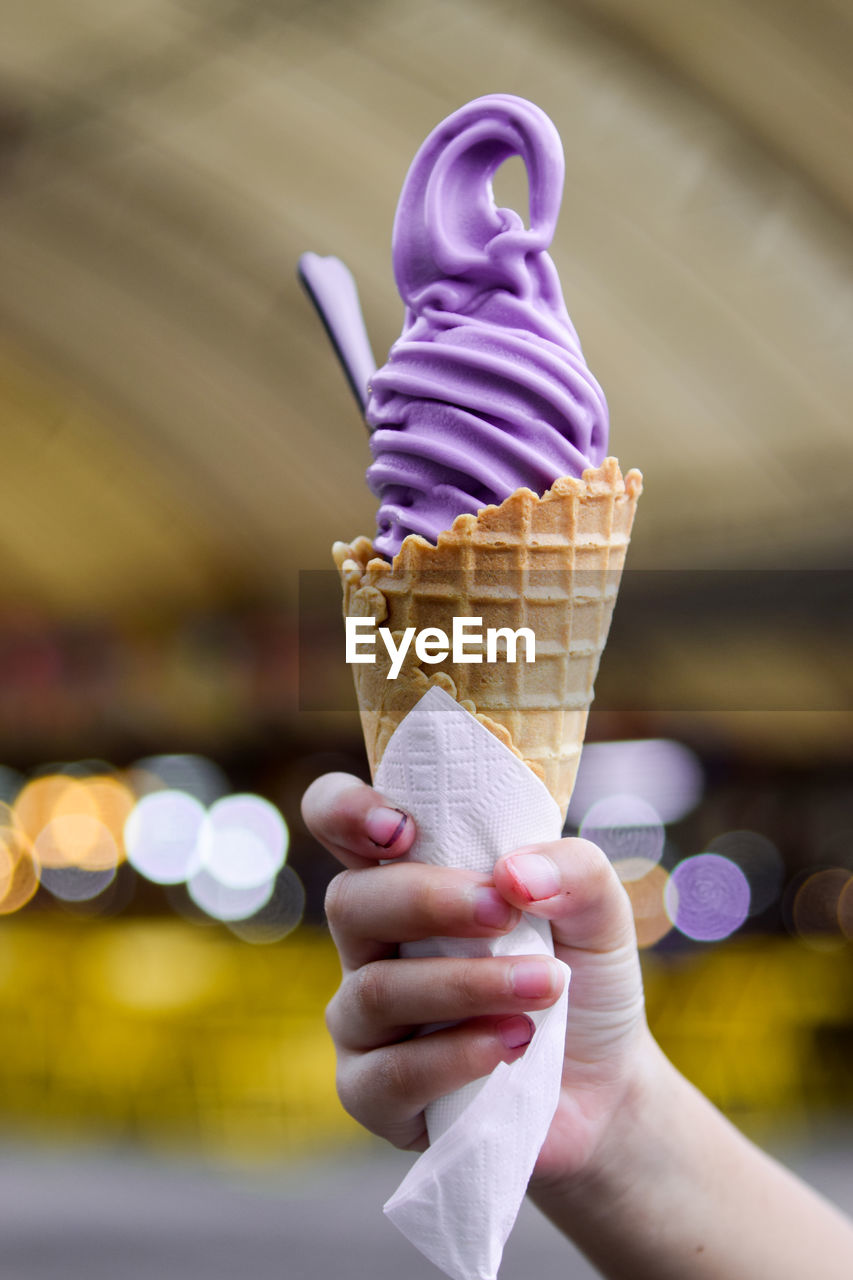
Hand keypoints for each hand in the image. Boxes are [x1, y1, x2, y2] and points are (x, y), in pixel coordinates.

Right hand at [302, 772, 655, 1183]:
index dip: (345, 811)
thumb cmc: (581, 974)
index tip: (401, 829)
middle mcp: (371, 940)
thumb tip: (513, 873)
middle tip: (503, 913)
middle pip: (349, 901)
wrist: (607, 1083)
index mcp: (408, 875)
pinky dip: (457, 1055)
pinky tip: (514, 1044)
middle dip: (426, 901)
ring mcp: (363, 1018)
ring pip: (375, 991)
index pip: (335, 819)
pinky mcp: (372, 1093)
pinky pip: (389, 1074)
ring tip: (546, 988)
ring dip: (467, 984)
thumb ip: (572, 870)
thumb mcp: (599, 910)